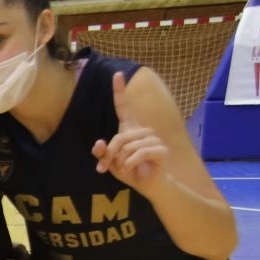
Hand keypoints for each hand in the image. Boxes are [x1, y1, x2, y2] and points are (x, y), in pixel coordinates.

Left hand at [92, 72, 168, 195]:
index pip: (123, 107)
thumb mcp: (111, 163)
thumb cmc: (131, 171)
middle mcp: (143, 131)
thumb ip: (103, 153)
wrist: (150, 186)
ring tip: (125, 169)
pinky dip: (131, 164)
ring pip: (128, 146)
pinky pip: (139, 153)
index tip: (117, 74)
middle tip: (107, 167)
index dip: (119, 91)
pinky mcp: (161, 150)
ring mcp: (154, 139)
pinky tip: (133, 170)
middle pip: (120, 137)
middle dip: (111, 154)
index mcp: (130, 130)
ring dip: (121, 161)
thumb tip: (98, 143)